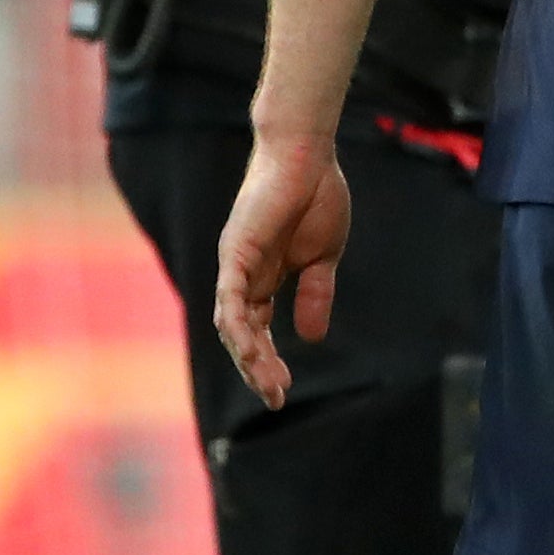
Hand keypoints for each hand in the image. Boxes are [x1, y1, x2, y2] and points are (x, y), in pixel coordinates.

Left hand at [211, 132, 350, 408]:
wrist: (308, 155)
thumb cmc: (316, 195)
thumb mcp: (322, 258)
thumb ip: (314, 294)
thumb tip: (313, 337)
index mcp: (263, 277)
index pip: (257, 329)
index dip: (267, 361)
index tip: (283, 392)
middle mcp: (243, 275)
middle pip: (242, 334)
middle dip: (257, 368)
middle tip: (276, 398)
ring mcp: (237, 264)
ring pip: (233, 323)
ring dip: (249, 356)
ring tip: (270, 383)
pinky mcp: (237, 251)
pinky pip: (231, 297)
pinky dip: (239, 325)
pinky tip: (250, 350)